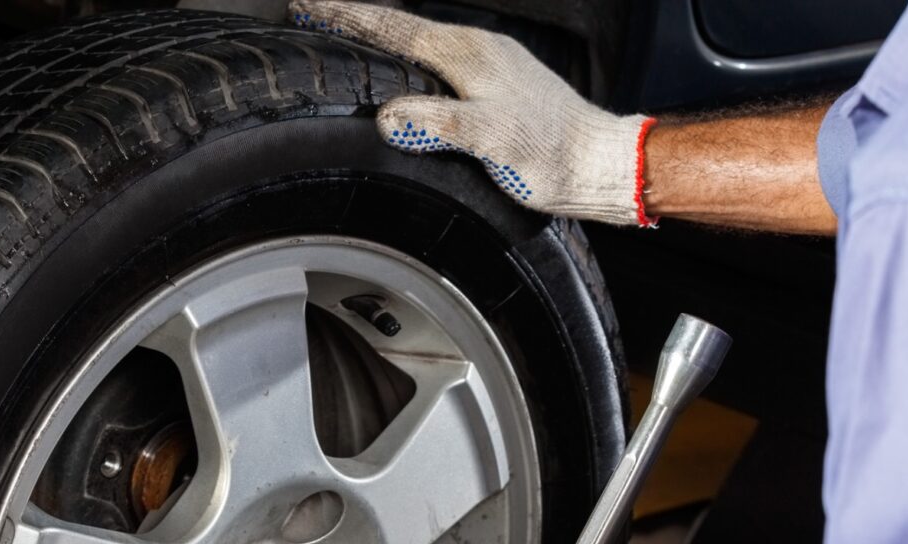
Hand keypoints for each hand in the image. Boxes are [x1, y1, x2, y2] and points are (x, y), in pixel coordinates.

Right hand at [289, 1, 656, 225]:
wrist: (599, 164)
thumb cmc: (551, 155)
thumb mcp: (488, 140)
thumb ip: (436, 124)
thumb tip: (389, 116)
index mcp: (470, 55)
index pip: (394, 29)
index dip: (348, 18)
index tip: (308, 6)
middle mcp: (480, 50)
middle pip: (404, 28)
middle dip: (358, 20)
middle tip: (315, 14)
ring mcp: (492, 65)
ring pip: (423, 44)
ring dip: (384, 38)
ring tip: (350, 36)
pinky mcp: (501, 84)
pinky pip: (442, 63)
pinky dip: (412, 60)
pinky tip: (408, 72)